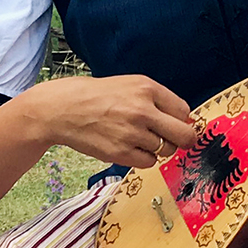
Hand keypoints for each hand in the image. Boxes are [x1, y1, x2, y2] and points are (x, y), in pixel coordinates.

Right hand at [16, 74, 198, 167]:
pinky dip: (144, 158)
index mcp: (147, 88)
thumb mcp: (129, 85)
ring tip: (139, 138)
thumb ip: (156, 100)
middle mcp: (142, 110)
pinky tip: (130, 147)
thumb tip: (183, 121)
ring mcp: (132, 133)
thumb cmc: (97, 96)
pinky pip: (149, 162)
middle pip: (184, 135)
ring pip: (166, 150)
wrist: (63, 109)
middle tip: (176, 141)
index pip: (183, 111)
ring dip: (158, 148)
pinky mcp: (121, 152)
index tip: (174, 124)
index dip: (180, 120)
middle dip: (183, 140)